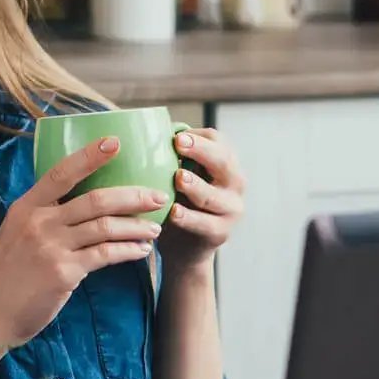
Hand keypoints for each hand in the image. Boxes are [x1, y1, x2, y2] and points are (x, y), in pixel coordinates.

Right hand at [0, 137, 166, 353]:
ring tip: (155, 227)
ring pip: (105, 227)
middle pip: (95, 200)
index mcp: (26, 207)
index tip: (116, 142)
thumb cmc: (6, 276)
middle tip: (158, 196)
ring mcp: (51, 246)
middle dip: (133, 196)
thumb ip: (44, 217)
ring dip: (136, 226)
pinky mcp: (64, 272)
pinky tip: (141, 251)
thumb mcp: (16, 234)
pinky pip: (105, 254)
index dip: (90, 156)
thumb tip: (83, 205)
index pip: (62, 172)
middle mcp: (39, 221)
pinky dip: (128, 251)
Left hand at [159, 127, 244, 271]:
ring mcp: (231, 209)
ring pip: (213, 195)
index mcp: (225, 163)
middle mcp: (234, 184)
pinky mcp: (220, 233)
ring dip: (195, 185)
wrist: (186, 247)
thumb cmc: (180, 200)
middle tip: (178, 144)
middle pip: (223, 162)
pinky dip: (189, 218)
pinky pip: (204, 224)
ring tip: (178, 178)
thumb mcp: (180, 176)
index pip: (219, 142)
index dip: (199, 137)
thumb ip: (172, 157)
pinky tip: (173, 212)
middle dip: (201, 151)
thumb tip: (144, 131)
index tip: (176, 136)